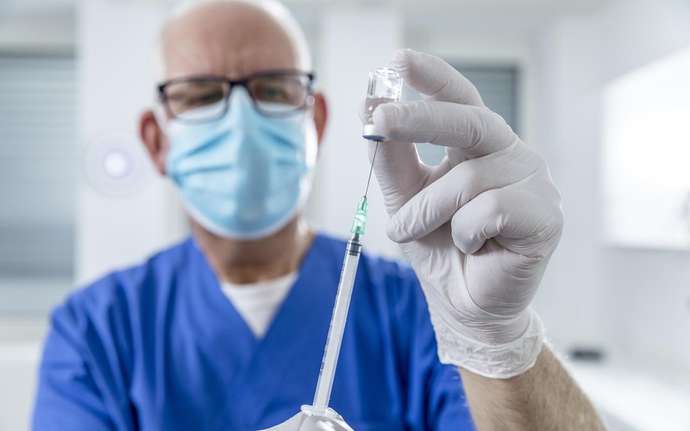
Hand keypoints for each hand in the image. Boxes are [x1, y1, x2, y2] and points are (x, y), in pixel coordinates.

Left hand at [365, 49, 562, 377]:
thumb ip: (391, 159)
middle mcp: (511, 155)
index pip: (461, 99)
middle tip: (378, 122)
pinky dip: (466, 232)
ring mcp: (534, 182)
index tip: (400, 61)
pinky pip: (490, 210)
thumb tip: (371, 109)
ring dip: (427, 209)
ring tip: (413, 232)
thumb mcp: (405, 199)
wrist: (465, 305)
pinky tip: (475, 247)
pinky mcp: (547, 215)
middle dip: (419, 119)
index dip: (434, 76)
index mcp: (479, 146)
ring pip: (468, 178)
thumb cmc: (440, 247)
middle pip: (468, 121)